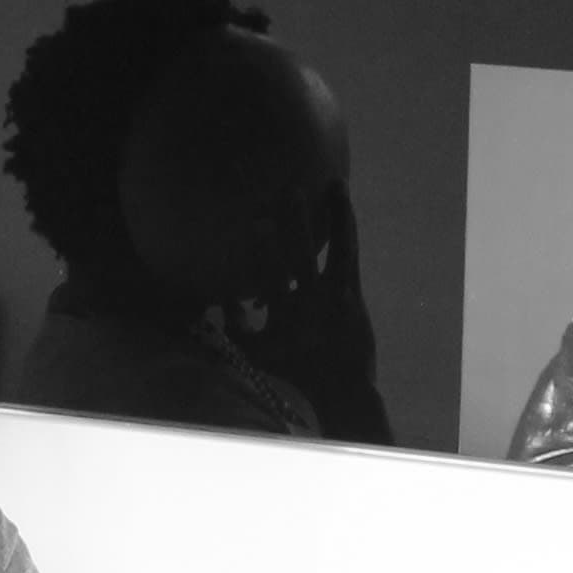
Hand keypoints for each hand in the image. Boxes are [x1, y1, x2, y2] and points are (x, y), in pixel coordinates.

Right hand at [232, 183, 390, 443]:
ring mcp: (338, 295)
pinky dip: (346, 229)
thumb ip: (236, 326)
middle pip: (304, 255)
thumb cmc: (294, 372)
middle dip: (296, 222)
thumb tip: (218, 299)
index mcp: (286, 315)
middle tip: (291, 189)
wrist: (343, 388)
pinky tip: (345, 209)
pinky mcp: (354, 292)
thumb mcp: (257, 354)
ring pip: (339, 247)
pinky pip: (350, 254)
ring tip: (337, 184)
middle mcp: (314, 301)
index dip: (263, 249)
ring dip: (337, 214)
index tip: (256, 221)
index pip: (271, 277)